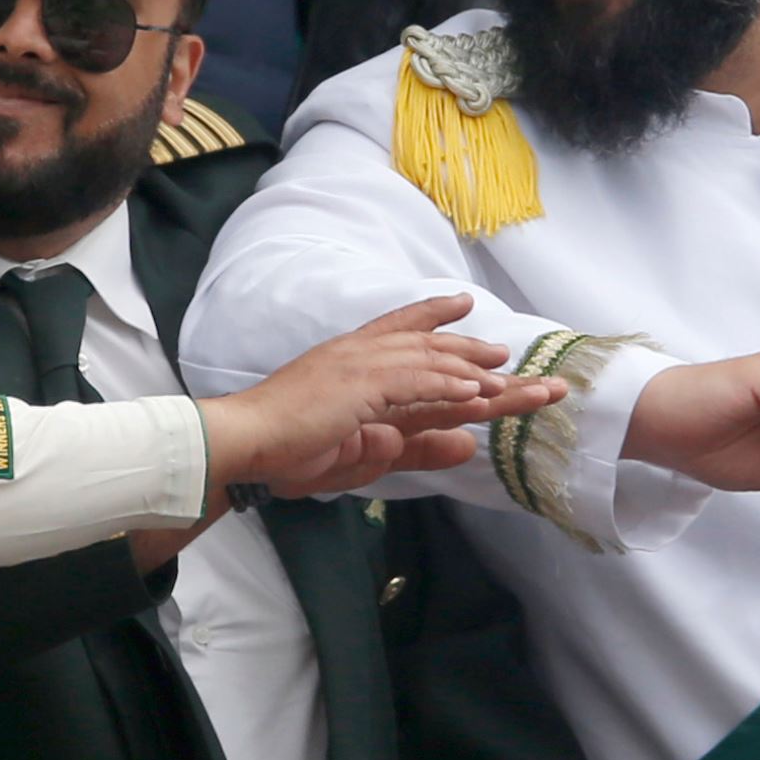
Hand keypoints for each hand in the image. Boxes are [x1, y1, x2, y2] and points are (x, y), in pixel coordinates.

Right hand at [196, 295, 556, 504]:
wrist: (246, 442)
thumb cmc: (289, 449)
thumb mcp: (366, 454)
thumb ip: (417, 447)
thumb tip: (465, 444)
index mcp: (352, 363)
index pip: (400, 331)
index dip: (433, 317)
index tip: (462, 304)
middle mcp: (360, 355)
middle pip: (429, 348)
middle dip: (473, 350)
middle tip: (511, 355)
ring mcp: (360, 367)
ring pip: (431, 362)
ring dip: (475, 372)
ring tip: (513, 382)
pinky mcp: (360, 387)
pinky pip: (416, 383)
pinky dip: (450, 387)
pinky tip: (480, 394)